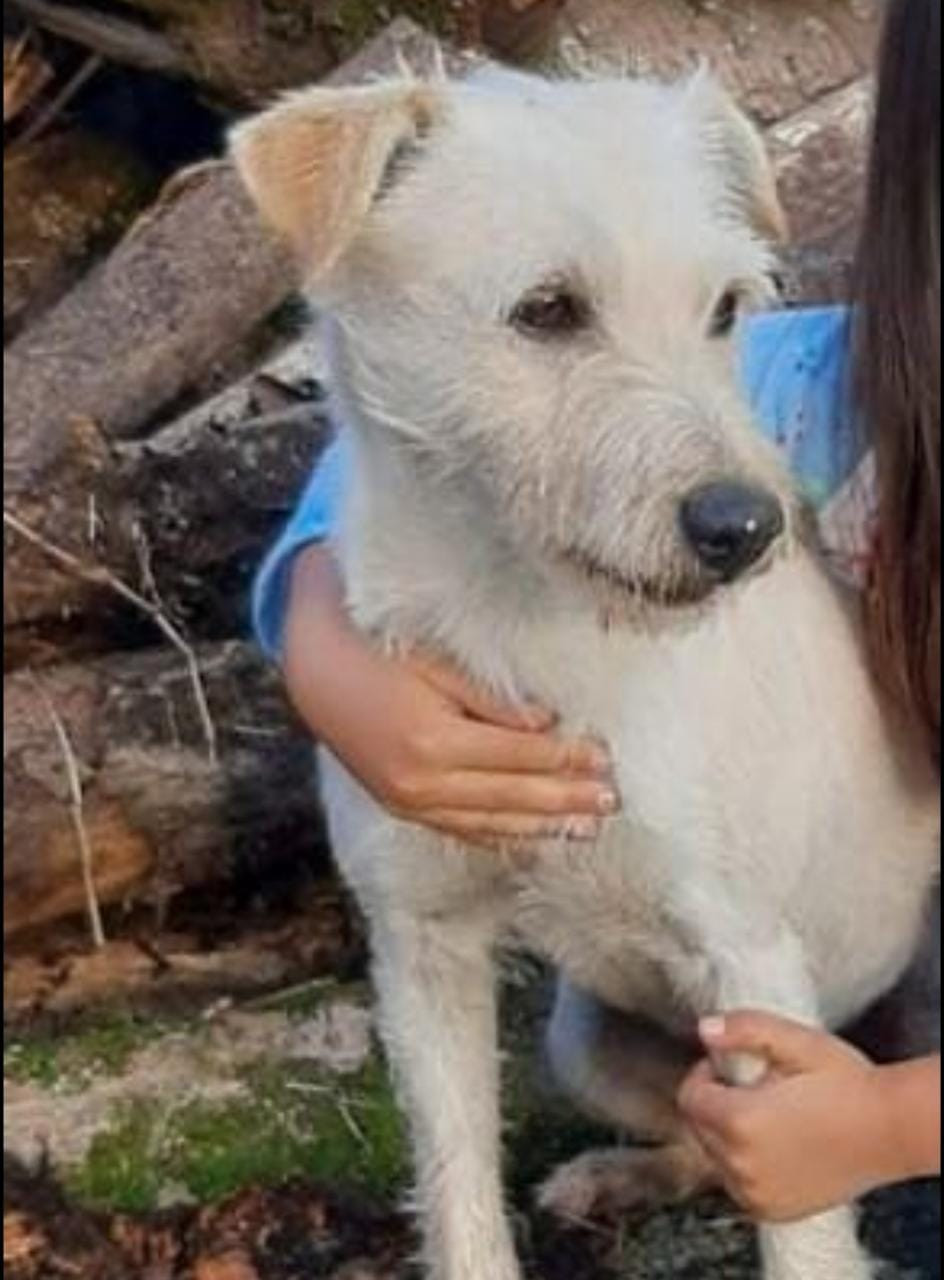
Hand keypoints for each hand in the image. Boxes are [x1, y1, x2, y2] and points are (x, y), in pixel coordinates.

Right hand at [283, 545, 618, 845]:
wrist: (316, 676)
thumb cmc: (381, 655)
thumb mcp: (436, 663)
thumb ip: (491, 699)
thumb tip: (548, 725)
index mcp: (434, 740)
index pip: (520, 757)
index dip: (566, 759)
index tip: (604, 758)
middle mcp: (423, 782)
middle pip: (512, 796)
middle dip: (566, 800)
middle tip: (612, 802)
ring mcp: (410, 802)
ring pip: (490, 823)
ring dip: (543, 827)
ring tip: (587, 829)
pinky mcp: (403, 809)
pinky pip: (462, 830)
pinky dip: (502, 836)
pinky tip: (535, 839)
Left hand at [678, 1012, 894, 1221]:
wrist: (890, 1130)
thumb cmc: (847, 1085)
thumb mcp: (796, 1041)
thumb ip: (745, 1029)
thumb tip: (705, 1030)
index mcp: (740, 1122)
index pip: (688, 1097)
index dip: (706, 1074)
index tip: (732, 1067)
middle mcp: (741, 1164)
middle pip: (699, 1127)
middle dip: (717, 1103)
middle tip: (758, 1088)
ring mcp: (756, 1193)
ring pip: (715, 1156)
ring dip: (729, 1134)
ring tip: (773, 1115)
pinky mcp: (772, 1210)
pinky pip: (737, 1182)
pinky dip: (746, 1162)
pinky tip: (779, 1143)